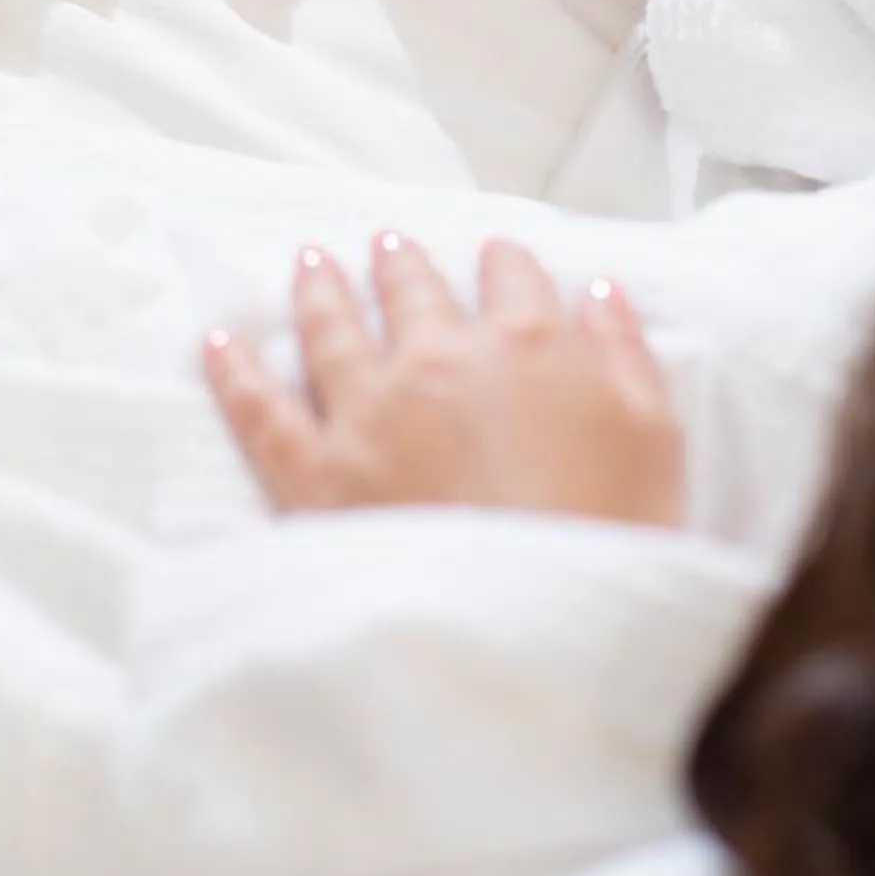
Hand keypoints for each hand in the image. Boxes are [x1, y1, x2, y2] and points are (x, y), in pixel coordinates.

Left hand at [204, 234, 684, 526]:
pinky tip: (219, 344)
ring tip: (309, 262)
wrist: (538, 631)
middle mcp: (440, 360)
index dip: (502, 262)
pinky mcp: (314, 474)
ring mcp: (369, 412)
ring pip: (331, 328)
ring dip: (319, 289)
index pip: (510, 277)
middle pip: (413, 291)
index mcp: (528, 345)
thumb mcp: (655, 438)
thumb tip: (600, 291)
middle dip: (400, 263)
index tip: (492, 255)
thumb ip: (624, 353)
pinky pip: (260, 409)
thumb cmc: (614, 537)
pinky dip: (234, 372)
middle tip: (385, 244)